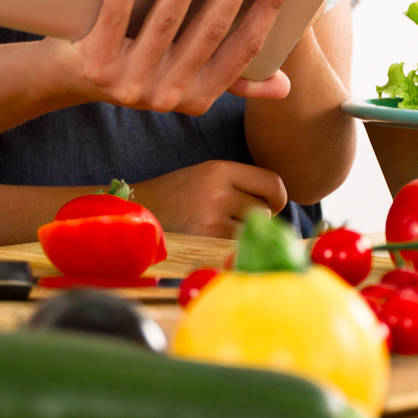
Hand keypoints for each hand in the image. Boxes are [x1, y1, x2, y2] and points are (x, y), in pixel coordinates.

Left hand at [48, 0, 298, 115]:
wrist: (66, 80)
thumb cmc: (136, 65)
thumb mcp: (185, 83)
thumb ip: (232, 81)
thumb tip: (284, 86)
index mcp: (197, 95)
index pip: (242, 50)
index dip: (267, 13)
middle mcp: (167, 95)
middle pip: (209, 32)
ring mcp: (129, 82)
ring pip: (164, 23)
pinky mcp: (95, 64)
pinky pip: (113, 19)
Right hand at [130, 161, 288, 237]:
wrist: (137, 212)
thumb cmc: (178, 196)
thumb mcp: (207, 176)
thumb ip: (240, 184)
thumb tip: (279, 204)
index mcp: (220, 169)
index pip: (272, 182)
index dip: (277, 197)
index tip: (270, 204)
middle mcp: (218, 190)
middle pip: (265, 211)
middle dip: (256, 218)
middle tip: (234, 219)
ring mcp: (211, 218)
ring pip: (252, 231)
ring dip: (242, 234)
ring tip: (217, 228)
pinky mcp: (204, 241)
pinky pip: (235, 247)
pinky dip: (230, 247)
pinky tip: (211, 240)